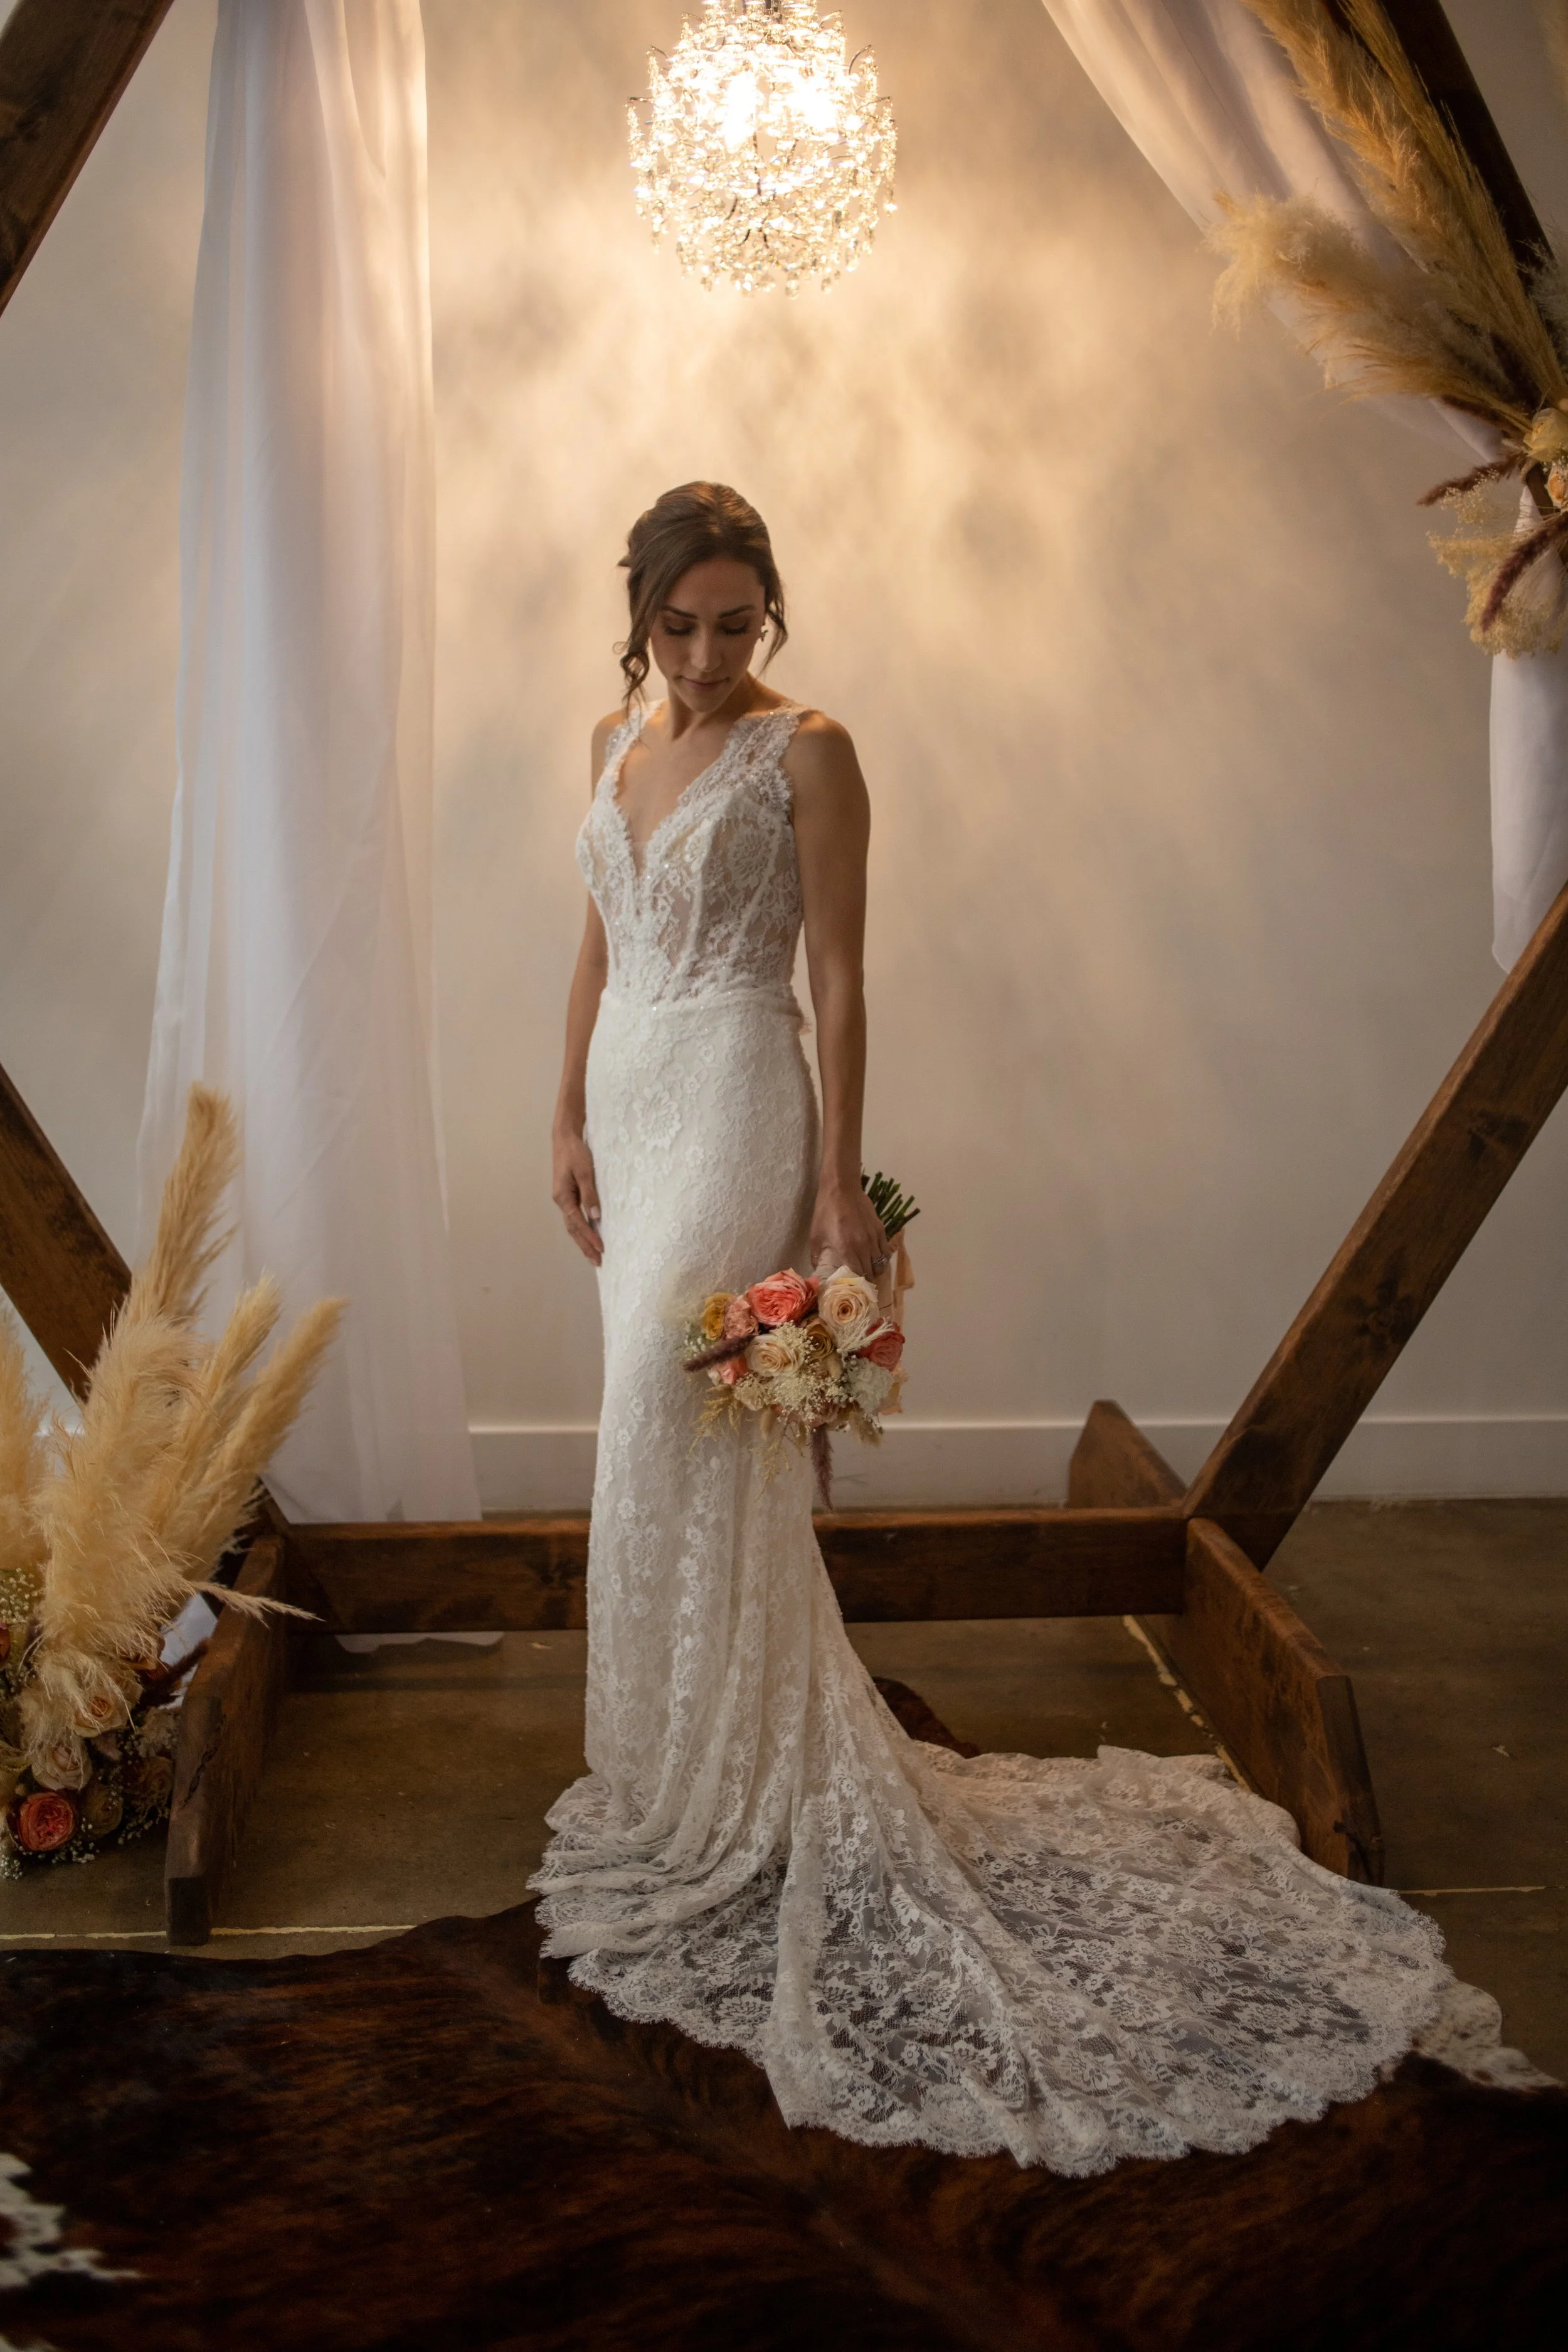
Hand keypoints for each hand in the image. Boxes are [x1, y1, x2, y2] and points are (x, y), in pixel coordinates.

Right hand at [553, 1131, 602, 1265]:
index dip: (589, 1237)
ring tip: (593, 1256)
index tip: (601, 1248)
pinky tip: (589, 1236)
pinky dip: (582, 1230)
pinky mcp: (568, 1195)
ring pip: (572, 1226)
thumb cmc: (575, 1152)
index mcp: (563, 1197)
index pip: (577, 1223)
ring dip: (583, 1241)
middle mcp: (561, 1201)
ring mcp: (563, 1199)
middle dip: (585, 1246)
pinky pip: (574, 1218)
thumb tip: (595, 1216)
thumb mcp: (586, 1171)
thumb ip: (590, 1193)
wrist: (565, 1138)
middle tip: (598, 1262)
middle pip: (573, 1229)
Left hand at [810, 1178, 885, 1282]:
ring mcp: (874, 1237)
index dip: (856, 1283)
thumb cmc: (825, 1212)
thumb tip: (818, 1272)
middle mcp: (863, 1246)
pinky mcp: (880, 1230)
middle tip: (860, 1282)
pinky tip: (876, 1259)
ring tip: (869, 1272)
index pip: (857, 1274)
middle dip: (866, 1279)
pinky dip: (882, 1258)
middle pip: (870, 1271)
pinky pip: (885, 1251)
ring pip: (880, 1263)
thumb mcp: (816, 1236)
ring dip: (875, 1270)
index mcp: (846, 1249)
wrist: (841, 1189)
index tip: (853, 1287)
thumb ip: (817, 1257)